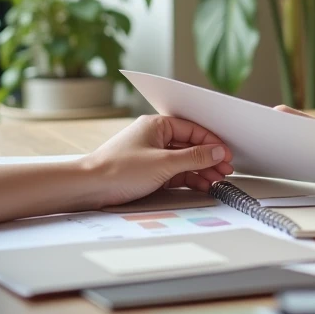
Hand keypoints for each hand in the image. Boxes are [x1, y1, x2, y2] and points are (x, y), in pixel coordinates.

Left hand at [80, 115, 234, 206]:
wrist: (88, 188)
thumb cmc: (118, 170)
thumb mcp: (164, 163)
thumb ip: (195, 157)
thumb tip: (218, 152)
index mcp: (157, 125)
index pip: (193, 130)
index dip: (212, 142)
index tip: (227, 155)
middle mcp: (154, 136)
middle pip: (190, 145)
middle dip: (209, 158)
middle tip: (226, 170)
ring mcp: (151, 154)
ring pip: (184, 160)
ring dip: (201, 170)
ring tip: (217, 180)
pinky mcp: (148, 171)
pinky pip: (174, 172)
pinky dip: (188, 178)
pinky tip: (201, 185)